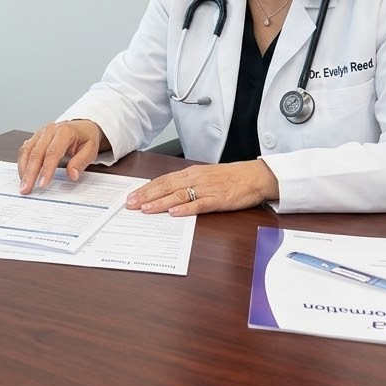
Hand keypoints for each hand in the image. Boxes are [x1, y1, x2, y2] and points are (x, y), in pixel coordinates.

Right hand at [17, 120, 106, 193]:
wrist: (81, 127)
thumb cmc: (86, 138)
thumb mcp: (91, 150)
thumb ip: (81, 162)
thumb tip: (72, 175)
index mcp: (64, 131)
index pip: (52, 152)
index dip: (46, 169)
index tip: (42, 184)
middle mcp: (50, 130)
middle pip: (36, 153)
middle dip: (30, 173)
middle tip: (26, 189)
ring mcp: (40, 133)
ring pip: (27, 151)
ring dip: (23, 169)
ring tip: (23, 185)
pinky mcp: (35, 137)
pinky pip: (25, 150)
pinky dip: (22, 163)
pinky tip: (23, 175)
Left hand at [125, 160, 278, 215]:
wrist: (255, 176)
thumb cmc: (231, 177)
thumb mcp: (205, 176)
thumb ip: (187, 183)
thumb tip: (167, 192)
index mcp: (191, 173)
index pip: (163, 180)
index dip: (146, 188)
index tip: (132, 196)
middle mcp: (196, 179)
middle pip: (167, 187)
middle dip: (147, 196)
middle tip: (130, 204)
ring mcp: (207, 189)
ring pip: (179, 195)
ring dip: (160, 203)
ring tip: (145, 209)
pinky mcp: (219, 199)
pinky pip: (200, 204)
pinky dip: (186, 208)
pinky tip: (174, 212)